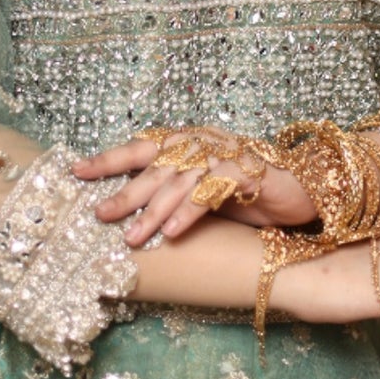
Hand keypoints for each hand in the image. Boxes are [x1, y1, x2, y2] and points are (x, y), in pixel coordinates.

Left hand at [73, 133, 315, 245]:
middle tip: (99, 215)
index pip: (140, 147)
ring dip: (154, 210)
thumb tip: (127, 215)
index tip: (76, 170)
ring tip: (133, 237)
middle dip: (124, 191)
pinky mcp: (246, 171)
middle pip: (154, 164)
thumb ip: (172, 194)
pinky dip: (190, 211)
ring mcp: (224, 153)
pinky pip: (211, 190)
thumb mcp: (203, 194)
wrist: (303, 188)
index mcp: (187, 141)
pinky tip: (174, 232)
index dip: (109, 158)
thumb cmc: (248, 193)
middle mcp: (201, 142)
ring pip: (179, 179)